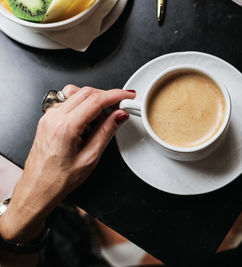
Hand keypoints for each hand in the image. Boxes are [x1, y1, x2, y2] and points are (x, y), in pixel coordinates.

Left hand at [0, 85, 134, 241]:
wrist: (38, 188)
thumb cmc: (59, 179)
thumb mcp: (90, 158)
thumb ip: (106, 132)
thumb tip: (119, 115)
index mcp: (65, 128)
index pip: (95, 100)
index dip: (116, 95)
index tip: (128, 95)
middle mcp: (54, 118)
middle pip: (86, 92)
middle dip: (107, 97)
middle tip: (121, 108)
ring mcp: (49, 116)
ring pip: (77, 94)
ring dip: (94, 101)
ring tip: (102, 120)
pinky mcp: (48, 118)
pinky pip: (69, 102)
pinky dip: (83, 106)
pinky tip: (88, 123)